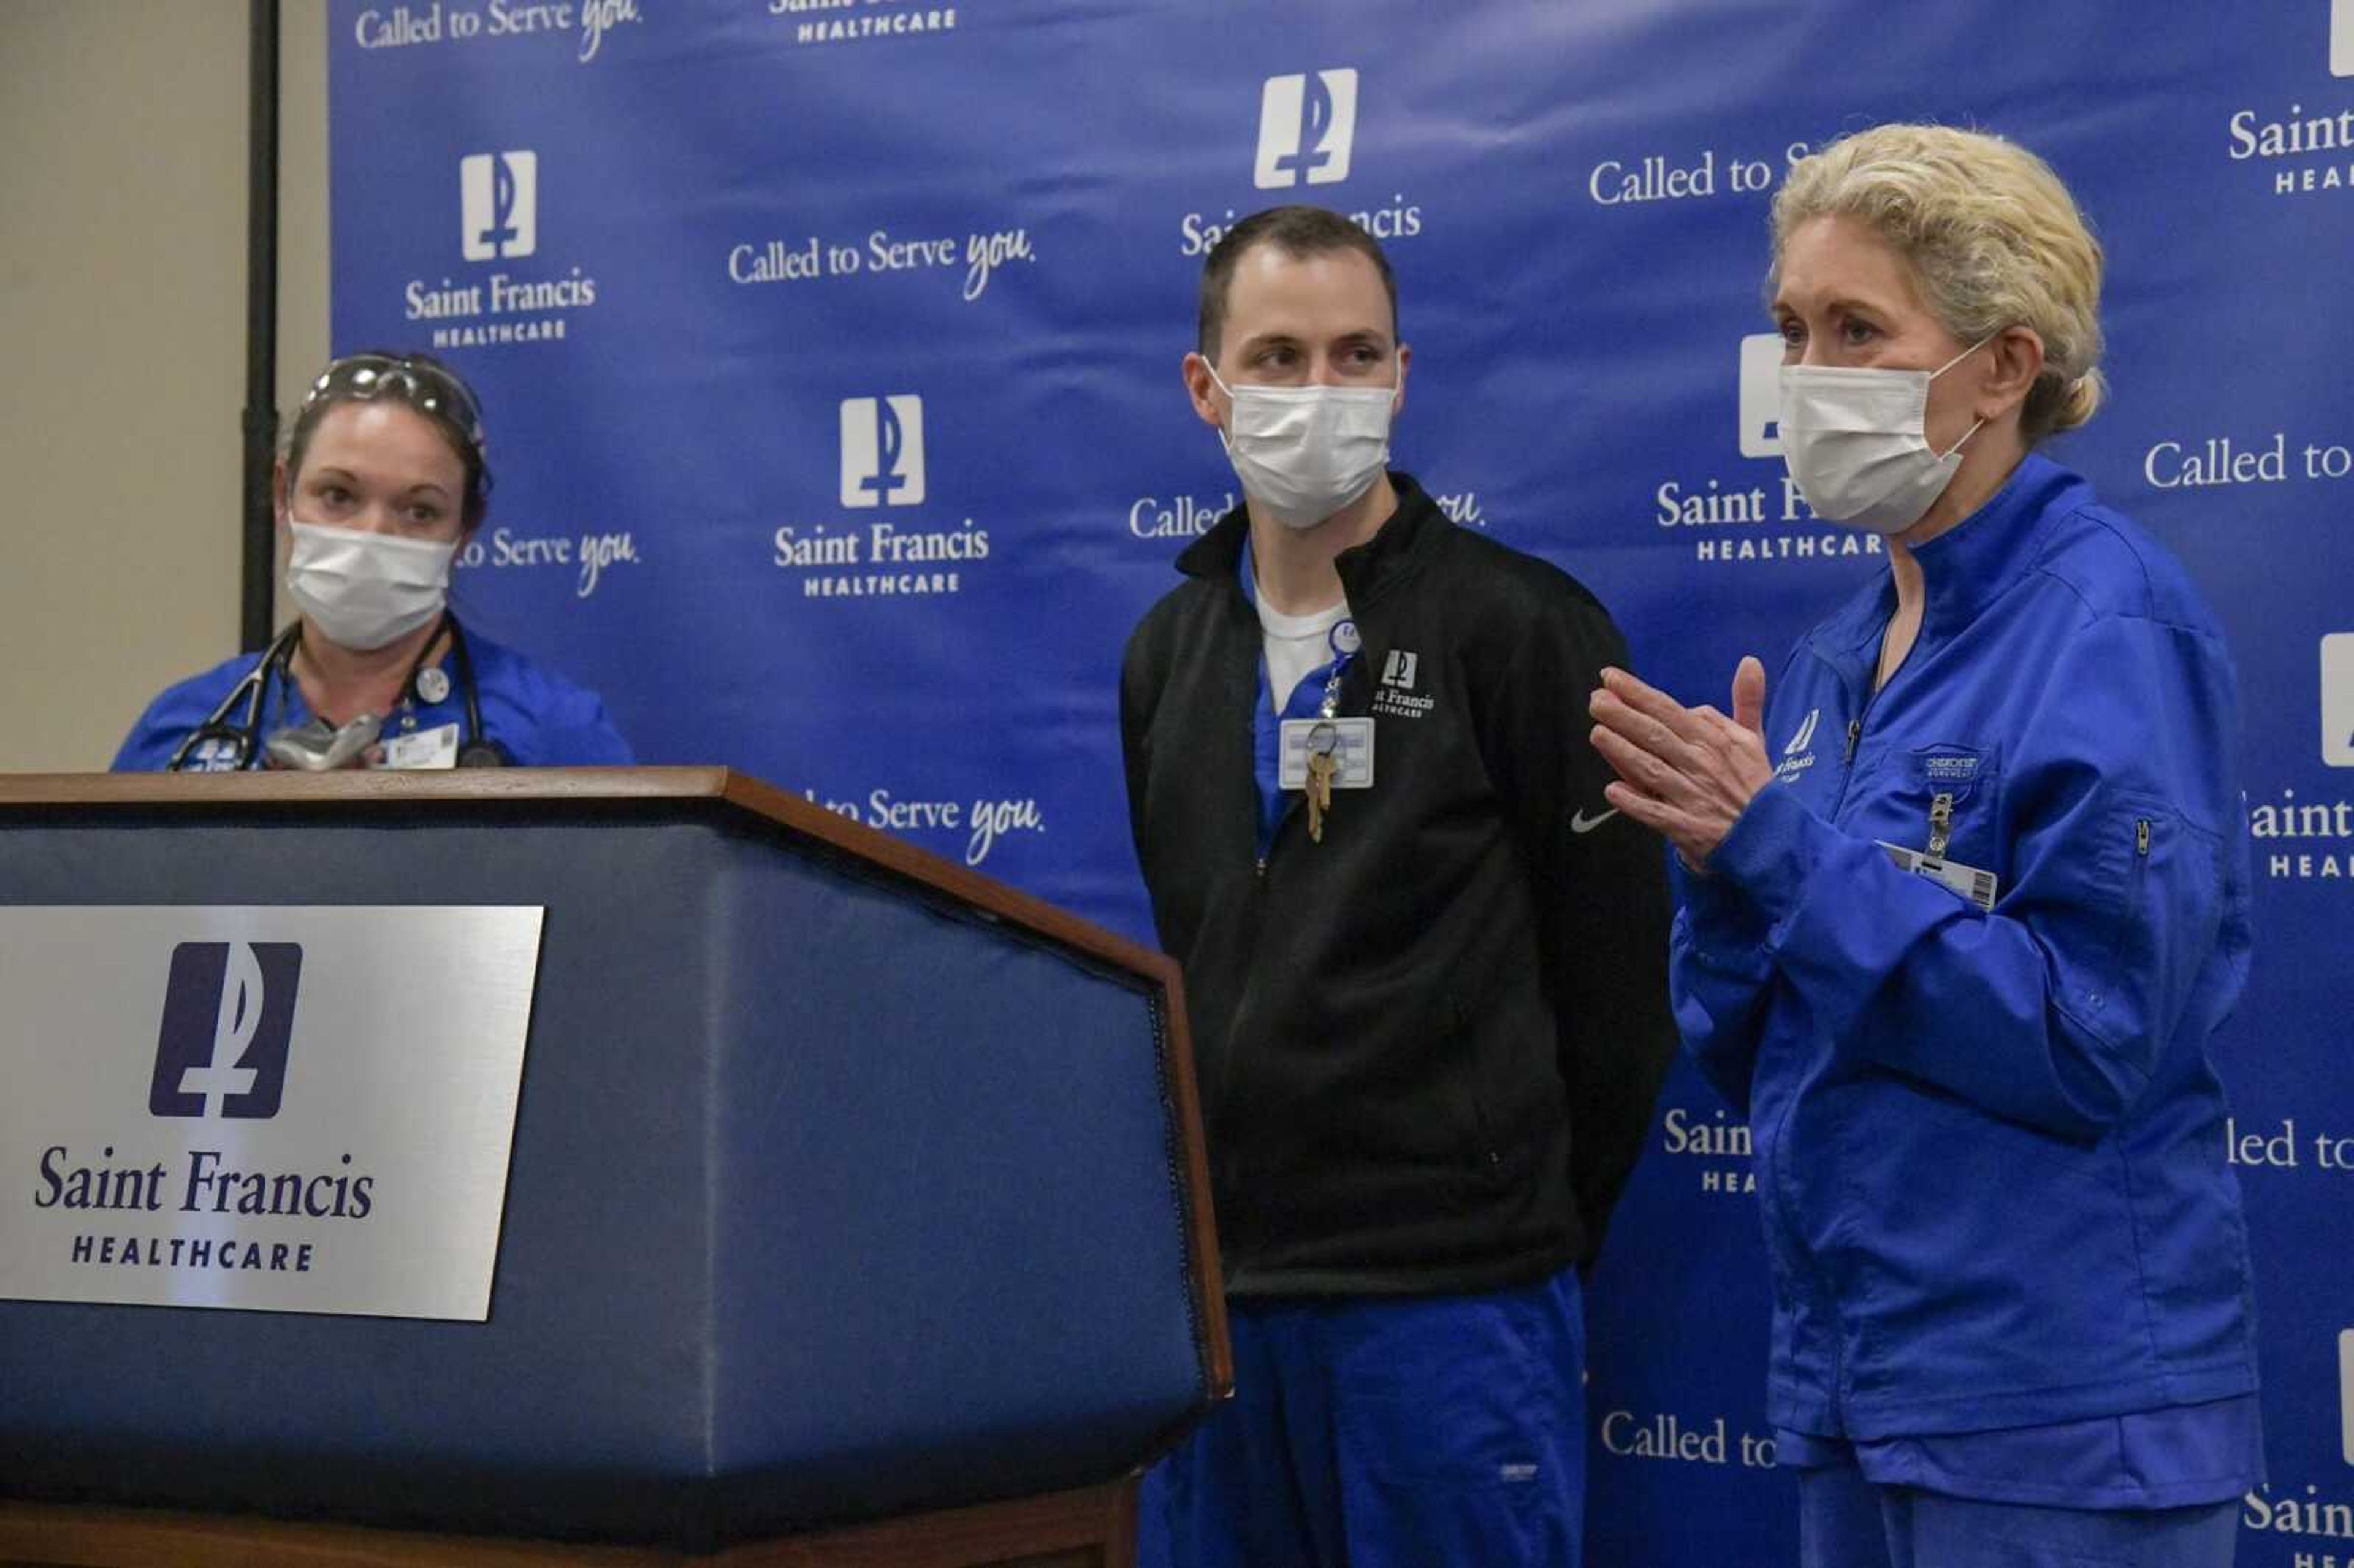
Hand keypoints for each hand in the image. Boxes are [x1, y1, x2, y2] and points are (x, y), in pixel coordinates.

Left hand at [1587, 658, 1773, 870]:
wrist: (1773, 837)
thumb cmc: (1754, 785)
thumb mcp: (1754, 739)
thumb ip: (1747, 701)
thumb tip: (1749, 661)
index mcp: (1714, 741)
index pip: (1670, 711)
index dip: (1639, 694)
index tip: (1611, 678)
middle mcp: (1701, 765)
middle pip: (1656, 735)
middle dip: (1623, 716)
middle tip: (1596, 701)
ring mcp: (1693, 797)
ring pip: (1653, 770)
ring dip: (1623, 752)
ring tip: (1597, 734)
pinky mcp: (1688, 828)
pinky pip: (1658, 814)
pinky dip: (1636, 803)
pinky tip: (1613, 791)